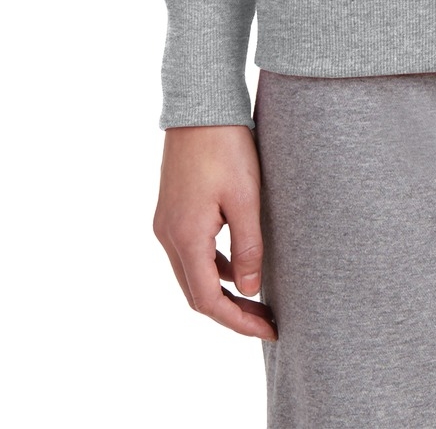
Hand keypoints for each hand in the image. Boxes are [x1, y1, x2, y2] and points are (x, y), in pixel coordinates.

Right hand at [153, 124, 277, 339]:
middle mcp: (168, 235)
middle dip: (231, 312)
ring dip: (223, 290)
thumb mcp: (246, 198)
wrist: (200, 105)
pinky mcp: (172, 211)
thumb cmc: (226, 146)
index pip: (208, 300)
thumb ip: (249, 247)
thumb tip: (251, 291)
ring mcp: (167, 223)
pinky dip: (215, 266)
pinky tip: (242, 264)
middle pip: (196, 293)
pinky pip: (192, 252)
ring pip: (192, 274)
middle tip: (266, 321)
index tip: (268, 330)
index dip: (238, 321)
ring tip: (259, 299)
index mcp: (185, 237)